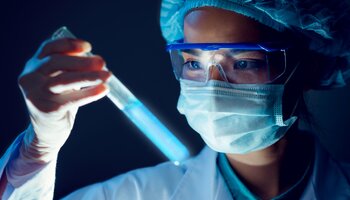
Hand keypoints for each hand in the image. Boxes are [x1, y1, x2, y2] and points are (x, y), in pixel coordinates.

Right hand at [18, 38, 110, 161]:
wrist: (47, 133)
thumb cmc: (58, 102)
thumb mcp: (61, 81)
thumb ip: (71, 68)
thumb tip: (96, 60)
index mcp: (33, 66)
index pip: (48, 48)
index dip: (69, 44)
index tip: (88, 47)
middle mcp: (30, 78)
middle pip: (56, 62)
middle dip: (82, 61)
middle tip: (102, 62)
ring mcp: (35, 95)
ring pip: (64, 80)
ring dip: (89, 76)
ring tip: (107, 75)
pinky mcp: (46, 110)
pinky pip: (72, 99)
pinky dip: (90, 93)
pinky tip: (103, 90)